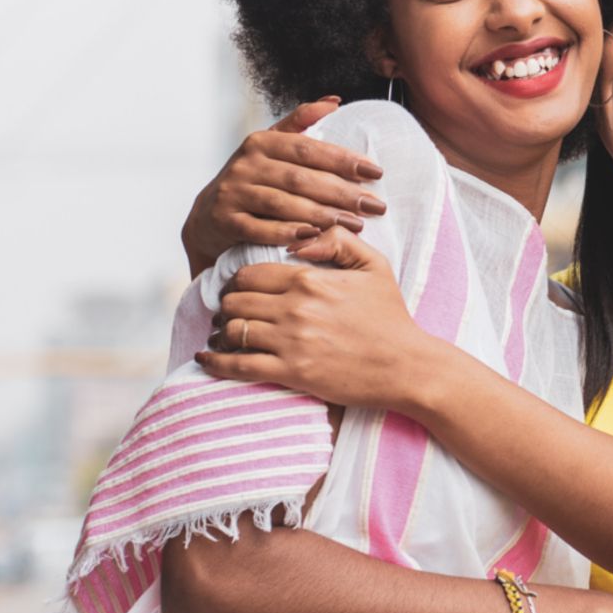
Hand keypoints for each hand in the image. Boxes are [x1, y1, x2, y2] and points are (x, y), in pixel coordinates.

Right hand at [181, 98, 386, 274]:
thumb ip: (301, 123)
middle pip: (300, 178)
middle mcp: (246, 164)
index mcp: (262, 142)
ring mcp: (233, 192)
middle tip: (375, 205)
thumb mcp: (272, 147)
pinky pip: (259, 228)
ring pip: (282, 203)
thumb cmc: (254, 179)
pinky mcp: (225, 221)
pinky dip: (287, 233)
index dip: (344, 160)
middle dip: (342, 192)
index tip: (376, 172)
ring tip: (355, 224)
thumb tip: (334, 101)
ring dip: (321, 214)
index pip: (309, 149)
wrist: (209, 217)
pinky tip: (313, 237)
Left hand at [196, 228, 429, 410]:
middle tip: (229, 312)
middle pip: (235, 301)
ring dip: (221, 332)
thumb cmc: (391, 317)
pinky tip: (206, 357)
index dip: (237, 281)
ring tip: (222, 334)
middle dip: (226, 306)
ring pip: (233, 330)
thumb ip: (338, 241)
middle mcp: (295, 308)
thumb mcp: (375, 267)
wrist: (407, 366)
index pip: (250, 274)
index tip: (238, 289)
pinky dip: (215, 361)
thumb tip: (301, 239)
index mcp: (310, 280)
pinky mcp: (291, 372)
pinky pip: (237, 365)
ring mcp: (291, 341)